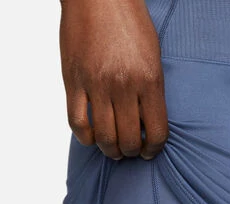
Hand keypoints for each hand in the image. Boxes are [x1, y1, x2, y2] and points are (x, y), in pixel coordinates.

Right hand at [59, 0, 168, 159]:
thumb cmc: (130, 23)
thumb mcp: (154, 57)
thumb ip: (152, 91)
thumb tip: (147, 121)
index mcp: (149, 81)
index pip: (156, 132)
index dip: (154, 149)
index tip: (150, 151)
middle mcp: (124, 86)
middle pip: (129, 140)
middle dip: (132, 152)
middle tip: (130, 151)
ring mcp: (96, 85)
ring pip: (104, 136)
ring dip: (110, 150)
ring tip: (113, 150)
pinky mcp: (74, 81)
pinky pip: (77, 122)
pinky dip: (85, 137)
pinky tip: (92, 138)